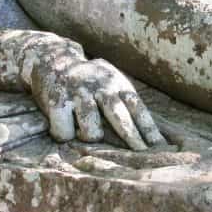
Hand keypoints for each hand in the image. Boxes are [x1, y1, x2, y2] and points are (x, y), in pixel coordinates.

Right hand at [26, 46, 164, 150]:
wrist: (52, 58)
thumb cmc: (88, 79)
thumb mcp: (109, 81)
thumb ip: (124, 99)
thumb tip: (148, 131)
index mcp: (116, 82)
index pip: (136, 107)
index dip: (148, 127)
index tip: (158, 145)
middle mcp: (99, 86)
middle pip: (118, 116)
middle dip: (131, 137)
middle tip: (140, 154)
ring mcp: (77, 93)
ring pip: (91, 130)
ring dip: (91, 136)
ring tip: (86, 133)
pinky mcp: (56, 101)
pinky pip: (65, 131)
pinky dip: (64, 134)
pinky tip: (65, 129)